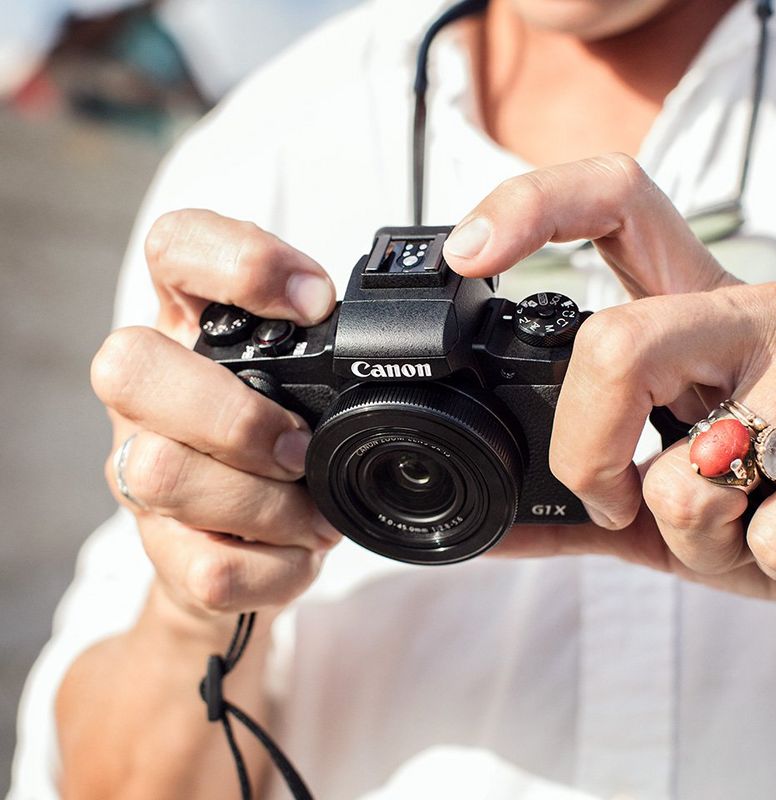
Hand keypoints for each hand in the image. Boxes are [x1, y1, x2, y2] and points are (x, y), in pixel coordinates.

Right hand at [92, 210, 340, 634]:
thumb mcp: (307, 386)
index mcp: (190, 330)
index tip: (316, 303)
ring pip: (162, 474)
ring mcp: (139, 473)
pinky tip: (297, 551)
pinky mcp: (161, 551)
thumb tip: (389, 349)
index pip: (174, 248)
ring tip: (313, 513)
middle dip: (235, 413)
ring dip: (266, 504)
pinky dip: (277, 567)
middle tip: (300, 446)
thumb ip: (328, 358)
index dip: (239, 262)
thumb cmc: (280, 452)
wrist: (241, 554)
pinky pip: (210, 567)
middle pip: (128, 364)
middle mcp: (148, 396)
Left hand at [443, 154, 775, 599]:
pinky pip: (770, 536)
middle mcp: (752, 314)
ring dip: (697, 539)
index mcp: (693, 308)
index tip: (469, 254)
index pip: (615, 202)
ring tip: (736, 527)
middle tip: (611, 501)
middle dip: (586, 457)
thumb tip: (490, 527)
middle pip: (614, 347)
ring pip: (689, 477)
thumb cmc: (752, 499)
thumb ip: (578, 501)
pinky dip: (757, 564)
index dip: (532, 208)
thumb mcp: (657, 491)